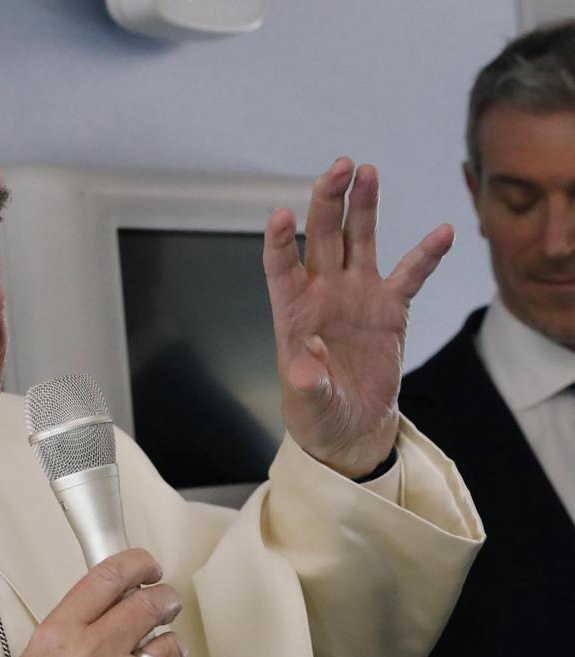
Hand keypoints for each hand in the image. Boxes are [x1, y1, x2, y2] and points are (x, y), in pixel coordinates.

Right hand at [0, 549, 193, 656]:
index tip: (146, 564)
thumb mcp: (38, 653)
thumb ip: (72, 627)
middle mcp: (94, 656)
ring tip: (160, 653)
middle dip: (164, 598)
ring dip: (170, 648)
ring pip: (171, 648)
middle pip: (149, 605)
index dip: (137, 562)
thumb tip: (105, 608)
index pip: (108, 577)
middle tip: (166, 600)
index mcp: (61, 634)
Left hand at [263, 157, 453, 476]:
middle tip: (339, 166)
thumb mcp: (309, 403)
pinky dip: (426, 254)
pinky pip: (410, 274)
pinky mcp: (390, 308)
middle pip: (322, 237)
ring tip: (368, 171)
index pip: (281, 266)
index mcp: (293, 310)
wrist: (350, 423)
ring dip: (364, 207)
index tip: (278, 215)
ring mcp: (357, 295)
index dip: (279, 241)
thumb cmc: (317, 411)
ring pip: (360, 240)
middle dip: (329, 201)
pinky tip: (443, 231)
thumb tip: (305, 366)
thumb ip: (307, 382)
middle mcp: (323, 292)